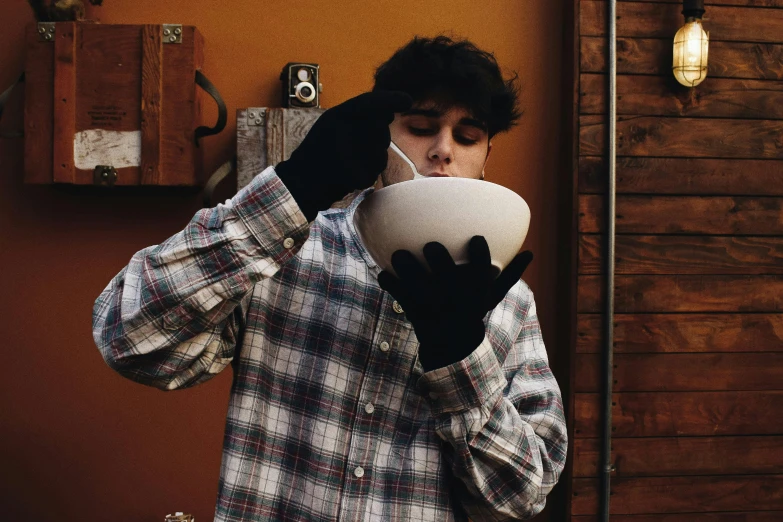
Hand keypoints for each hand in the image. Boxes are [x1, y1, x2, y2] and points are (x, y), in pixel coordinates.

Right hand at [275, 90, 411, 220]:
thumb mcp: (333, 124)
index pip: (368, 103)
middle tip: (355, 144)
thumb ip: (359, 116)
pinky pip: (376, 168)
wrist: (302, 182)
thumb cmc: (319, 151)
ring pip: (381, 150)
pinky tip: (351, 172)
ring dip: (374, 155)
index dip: (390, 100)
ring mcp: (349, 155)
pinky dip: (369, 171)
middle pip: (380, 128)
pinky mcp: (356, 175)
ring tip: (350, 159)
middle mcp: (342, 132)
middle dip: (377, 135)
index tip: (408, 100)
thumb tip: (389, 114)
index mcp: (336, 116)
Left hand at [377, 236, 532, 371]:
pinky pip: (401, 300)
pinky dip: (392, 286)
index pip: (484, 275)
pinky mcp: (415, 315)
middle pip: (449, 281)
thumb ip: (509, 275)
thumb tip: (530, 252)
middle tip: (432, 245)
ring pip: (421, 289)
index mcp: (477, 297)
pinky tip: (383, 272)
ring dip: (409, 271)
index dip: (481, 255)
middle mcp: (456, 303)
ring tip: (400, 253)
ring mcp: (435, 311)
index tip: (477, 238)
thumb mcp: (492, 297)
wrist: (452, 347)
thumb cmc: (473, 311)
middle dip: (441, 261)